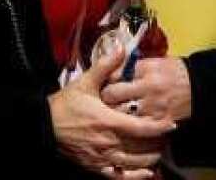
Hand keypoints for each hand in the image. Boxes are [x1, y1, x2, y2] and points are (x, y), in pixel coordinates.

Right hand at [49, 46, 175, 178]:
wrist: (44, 125)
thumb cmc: (65, 104)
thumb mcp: (85, 82)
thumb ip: (105, 66)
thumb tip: (122, 48)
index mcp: (108, 121)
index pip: (140, 127)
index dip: (158, 127)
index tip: (172, 124)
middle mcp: (108, 142)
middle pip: (140, 148)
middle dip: (157, 144)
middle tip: (167, 138)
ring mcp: (101, 158)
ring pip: (132, 164)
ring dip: (148, 160)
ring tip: (159, 154)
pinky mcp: (94, 167)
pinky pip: (118, 177)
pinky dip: (133, 177)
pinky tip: (144, 174)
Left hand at [101, 56, 191, 122]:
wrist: (198, 87)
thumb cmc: (173, 71)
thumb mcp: (154, 62)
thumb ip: (132, 67)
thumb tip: (110, 71)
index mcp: (146, 69)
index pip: (115, 74)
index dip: (105, 80)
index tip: (103, 84)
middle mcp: (148, 87)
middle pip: (113, 95)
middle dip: (105, 98)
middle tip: (104, 100)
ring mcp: (154, 107)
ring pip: (121, 114)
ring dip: (114, 114)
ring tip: (112, 114)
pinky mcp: (160, 122)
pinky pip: (138, 128)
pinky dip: (130, 128)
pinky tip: (127, 126)